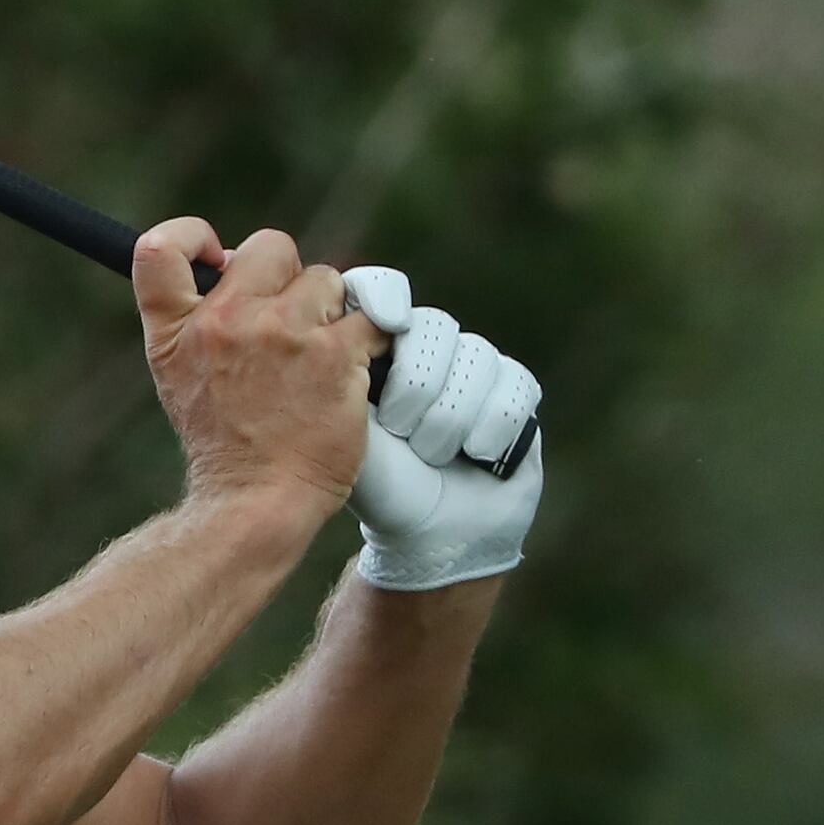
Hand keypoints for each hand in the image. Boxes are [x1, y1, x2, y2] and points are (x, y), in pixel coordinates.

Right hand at [132, 219, 385, 520]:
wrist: (255, 500)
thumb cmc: (224, 442)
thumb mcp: (179, 374)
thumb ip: (195, 317)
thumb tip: (233, 261)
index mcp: (177, 328)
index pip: (160, 248)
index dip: (193, 235)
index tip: (219, 255)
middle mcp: (225, 321)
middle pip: (271, 247)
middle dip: (289, 277)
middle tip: (291, 323)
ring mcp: (283, 333)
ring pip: (328, 281)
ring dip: (333, 312)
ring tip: (322, 357)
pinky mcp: (336, 355)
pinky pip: (372, 319)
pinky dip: (373, 339)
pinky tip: (359, 367)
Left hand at [336, 267, 545, 591]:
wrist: (425, 534)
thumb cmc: (374, 483)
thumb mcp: (336, 424)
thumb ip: (321, 368)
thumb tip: (308, 309)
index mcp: (372, 347)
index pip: (379, 290)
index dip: (382, 295)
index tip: (383, 319)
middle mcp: (426, 349)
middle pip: (432, 325)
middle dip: (416, 388)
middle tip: (399, 431)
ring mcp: (474, 368)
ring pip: (475, 358)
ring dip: (448, 418)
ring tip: (429, 455)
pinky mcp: (516, 392)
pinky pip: (514, 385)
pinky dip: (490, 428)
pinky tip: (476, 457)